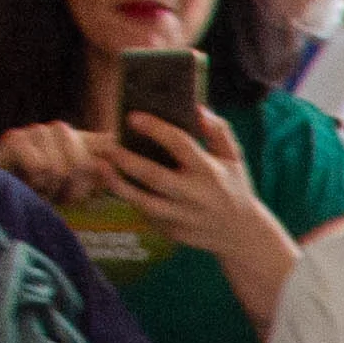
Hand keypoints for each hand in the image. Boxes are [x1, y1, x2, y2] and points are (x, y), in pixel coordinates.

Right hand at [0, 120, 116, 207]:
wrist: (1, 202)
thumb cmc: (43, 198)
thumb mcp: (79, 188)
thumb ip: (99, 170)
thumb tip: (114, 140)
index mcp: (79, 138)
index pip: (108, 147)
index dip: (101, 176)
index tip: (91, 192)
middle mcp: (59, 129)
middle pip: (83, 163)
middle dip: (71, 189)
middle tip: (54, 193)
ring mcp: (36, 130)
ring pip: (59, 167)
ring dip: (49, 189)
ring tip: (37, 189)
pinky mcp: (14, 138)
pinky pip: (40, 167)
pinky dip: (34, 184)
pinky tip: (23, 184)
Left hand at [109, 110, 285, 266]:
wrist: (242, 234)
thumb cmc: (234, 186)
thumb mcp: (234, 157)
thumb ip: (218, 131)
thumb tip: (197, 108)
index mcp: (210, 172)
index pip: (180, 145)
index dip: (155, 129)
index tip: (132, 117)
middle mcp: (196, 196)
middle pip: (155, 177)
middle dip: (127, 161)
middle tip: (108, 146)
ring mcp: (184, 217)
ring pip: (144, 203)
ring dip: (119, 185)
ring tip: (101, 167)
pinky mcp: (173, 233)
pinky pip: (146, 215)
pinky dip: (130, 200)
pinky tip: (116, 184)